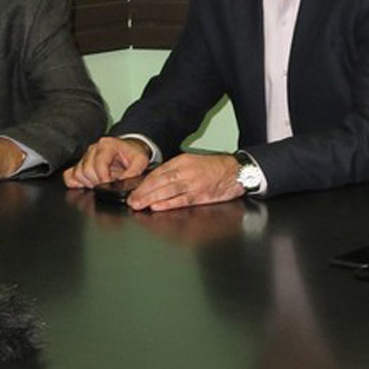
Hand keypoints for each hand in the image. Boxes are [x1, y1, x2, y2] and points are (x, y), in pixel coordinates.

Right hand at [63, 136, 151, 188]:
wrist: (128, 150)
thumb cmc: (132, 154)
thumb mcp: (140, 160)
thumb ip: (134, 171)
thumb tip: (123, 184)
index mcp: (107, 145)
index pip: (98, 164)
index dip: (104, 178)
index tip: (110, 185)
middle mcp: (93, 149)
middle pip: (86, 170)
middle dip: (97, 182)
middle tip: (107, 185)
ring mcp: (85, 156)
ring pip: (78, 173)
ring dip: (89, 182)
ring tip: (101, 183)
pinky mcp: (80, 164)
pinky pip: (69, 175)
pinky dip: (76, 182)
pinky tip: (87, 184)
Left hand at [127, 153, 243, 211]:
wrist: (236, 171)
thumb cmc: (215, 168)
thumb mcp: (193, 162)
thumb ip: (176, 171)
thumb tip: (156, 182)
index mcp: (182, 161)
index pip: (158, 173)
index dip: (144, 183)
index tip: (133, 190)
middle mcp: (186, 171)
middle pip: (159, 182)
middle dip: (143, 192)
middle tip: (132, 201)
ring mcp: (194, 184)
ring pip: (167, 191)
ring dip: (151, 199)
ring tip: (139, 205)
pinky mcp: (201, 195)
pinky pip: (181, 200)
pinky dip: (167, 204)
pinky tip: (157, 207)